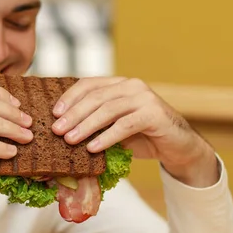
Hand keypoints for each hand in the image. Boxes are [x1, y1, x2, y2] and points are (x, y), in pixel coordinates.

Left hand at [51, 77, 218, 186]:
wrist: (178, 147)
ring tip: (70, 140)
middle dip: (73, 114)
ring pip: (108, 110)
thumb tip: (63, 131)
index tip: (54, 113)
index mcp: (119, 84)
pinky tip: (93, 148)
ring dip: (86, 126)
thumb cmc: (142, 137)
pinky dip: (107, 137)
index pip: (89, 84)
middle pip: (96, 97)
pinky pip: (125, 125)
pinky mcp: (154, 114)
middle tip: (57, 130)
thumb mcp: (115, 127)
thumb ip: (96, 123)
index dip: (70, 97)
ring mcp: (144, 98)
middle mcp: (132, 86)